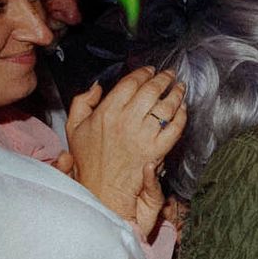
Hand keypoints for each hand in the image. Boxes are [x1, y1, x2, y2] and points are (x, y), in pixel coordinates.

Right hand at [65, 67, 184, 230]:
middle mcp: (126, 121)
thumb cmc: (88, 159)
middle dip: (163, 79)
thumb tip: (98, 86)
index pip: (130, 84)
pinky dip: (181, 116)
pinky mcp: (157, 150)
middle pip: (151, 91)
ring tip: (180, 87)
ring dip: (176, 94)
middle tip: (170, 74)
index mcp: (106, 112)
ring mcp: (143, 135)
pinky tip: (183, 109)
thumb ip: (82, 102)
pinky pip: (175, 128)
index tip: (150, 70)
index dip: (143, 73)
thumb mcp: (74, 127)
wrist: (102, 188)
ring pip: (166, 107)